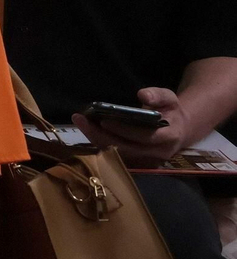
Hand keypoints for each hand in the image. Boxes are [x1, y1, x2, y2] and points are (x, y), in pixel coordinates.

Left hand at [73, 87, 190, 163]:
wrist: (179, 131)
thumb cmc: (171, 112)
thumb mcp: (170, 99)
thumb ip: (158, 95)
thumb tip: (143, 95)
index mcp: (169, 137)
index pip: (145, 136)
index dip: (124, 130)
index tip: (104, 120)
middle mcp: (158, 153)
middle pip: (126, 149)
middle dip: (101, 135)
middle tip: (81, 119)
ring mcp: (147, 161)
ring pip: (117, 155)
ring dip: (96, 140)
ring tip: (80, 122)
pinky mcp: (137, 164)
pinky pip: (115, 157)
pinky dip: (100, 143)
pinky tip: (87, 130)